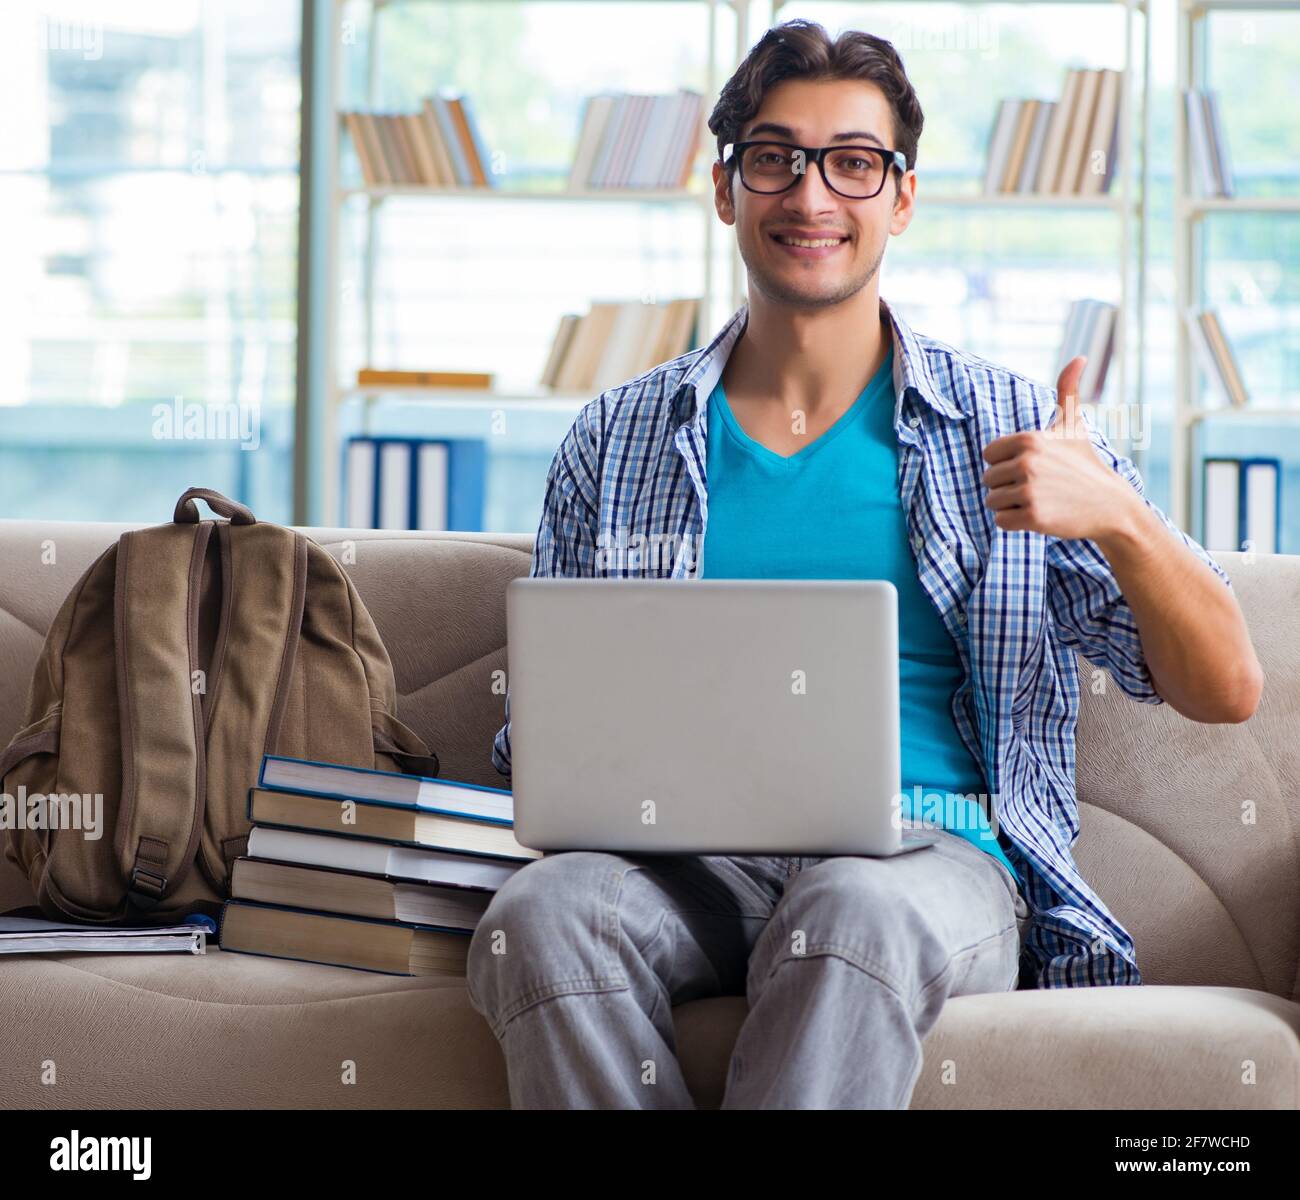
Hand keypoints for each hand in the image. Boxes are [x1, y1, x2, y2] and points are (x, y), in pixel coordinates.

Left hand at [980, 356, 1135, 541]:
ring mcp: (1030, 490)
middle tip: (1039, 487)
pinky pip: (1000, 521)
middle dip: (1008, 486)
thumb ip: (1068, 392)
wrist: (1111, 505)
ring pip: (992, 501)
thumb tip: (1080, 357)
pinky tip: (1039, 515)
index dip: (1005, 464)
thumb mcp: (1074, 426)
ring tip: (1040, 500)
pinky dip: (1015, 523)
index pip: (988, 455)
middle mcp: (1027, 462)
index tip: (1031, 467)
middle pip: (989, 479)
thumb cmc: (1085, 464)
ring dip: (1011, 505)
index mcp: (1029, 439)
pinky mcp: (1033, 516)